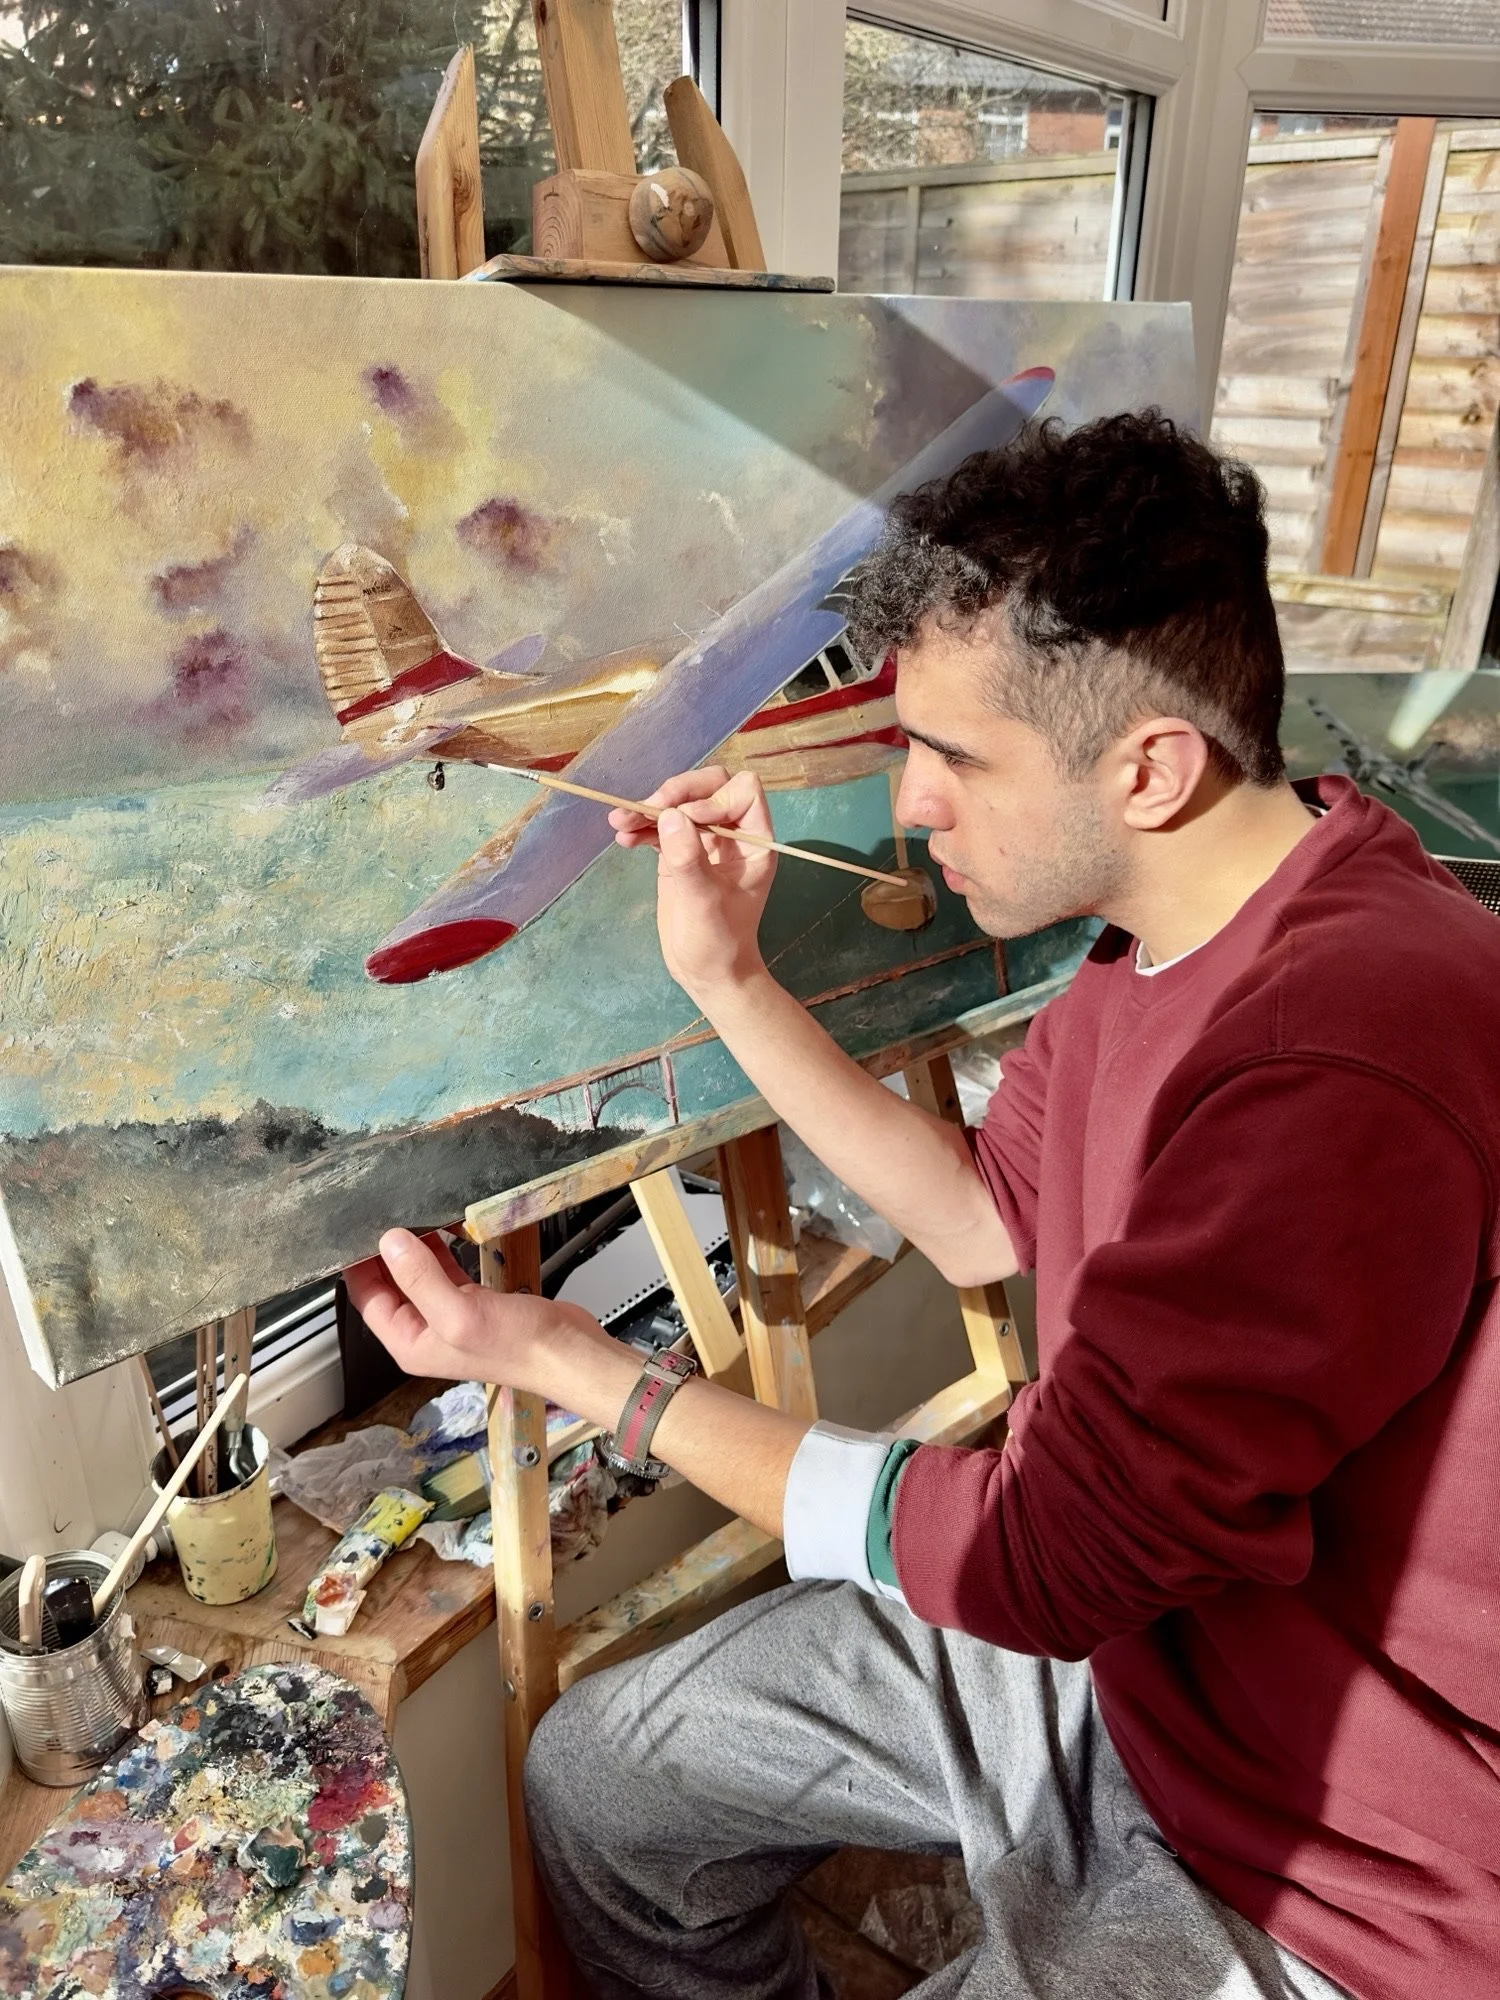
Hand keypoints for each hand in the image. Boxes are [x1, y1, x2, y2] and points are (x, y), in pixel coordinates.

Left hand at [344, 1229, 586, 1394]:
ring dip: (414, 1247)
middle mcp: (425, 1331)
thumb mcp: (459, 1313)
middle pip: (391, 1286)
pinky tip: (443, 1228)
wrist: (568, 1353)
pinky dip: (442, 1250)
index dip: (359, 1266)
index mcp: (410, 1343)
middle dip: (386, 1252)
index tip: (358, 1229)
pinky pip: (447, 1271)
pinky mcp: (475, 1301)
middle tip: (385, 1212)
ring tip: (410, 1213)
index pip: (368, 1299)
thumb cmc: (517, 1345)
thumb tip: (389, 1243)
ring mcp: (450, 1316)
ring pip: (419, 1275)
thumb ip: (421, 1278)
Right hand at [609, 767, 775, 999]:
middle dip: (677, 793)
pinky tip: (623, 838)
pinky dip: (641, 827)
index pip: (743, 791)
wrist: (707, 972)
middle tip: (647, 808)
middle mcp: (732, 834)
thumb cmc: (719, 943)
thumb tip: (670, 816)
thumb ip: (689, 860)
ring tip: (619, 822)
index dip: (714, 798)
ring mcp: (704, 842)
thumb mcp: (704, 903)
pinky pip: (660, 826)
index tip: (689, 822)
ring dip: (649, 808)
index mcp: (755, 841)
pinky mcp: (679, 853)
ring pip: (680, 804)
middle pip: (708, 787)